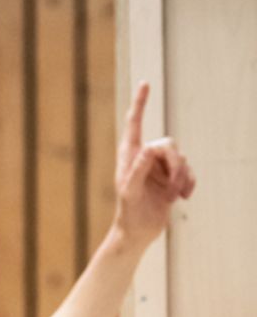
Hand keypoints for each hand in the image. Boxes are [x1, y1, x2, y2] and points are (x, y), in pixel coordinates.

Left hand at [112, 82, 194, 248]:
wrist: (138, 233)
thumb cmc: (128, 213)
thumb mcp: (131, 192)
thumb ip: (139, 169)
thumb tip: (149, 147)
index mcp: (130, 156)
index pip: (135, 124)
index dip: (140, 104)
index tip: (145, 84)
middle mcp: (145, 158)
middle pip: (169, 145)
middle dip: (175, 165)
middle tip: (172, 187)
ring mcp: (159, 168)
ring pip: (181, 159)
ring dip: (180, 178)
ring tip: (172, 197)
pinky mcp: (171, 179)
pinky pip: (188, 172)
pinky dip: (188, 183)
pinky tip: (184, 197)